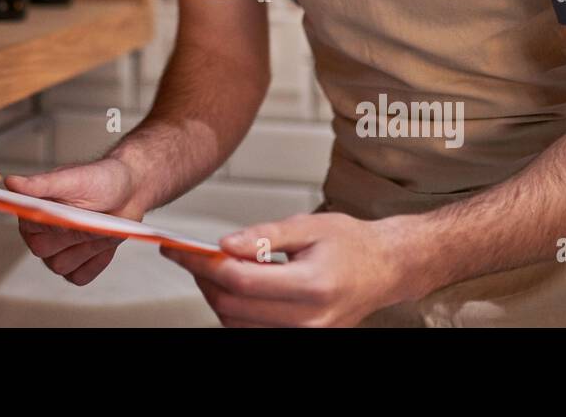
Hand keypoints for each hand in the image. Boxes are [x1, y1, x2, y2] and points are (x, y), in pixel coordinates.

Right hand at [6, 157, 145, 285]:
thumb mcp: (72, 178)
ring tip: (100, 225)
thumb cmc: (100, 179)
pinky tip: (104, 240)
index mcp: (33, 210)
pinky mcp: (76, 265)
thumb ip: (41, 184)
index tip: (69, 214)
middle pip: (44, 252)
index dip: (52, 224)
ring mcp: (58, 252)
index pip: (29, 228)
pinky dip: (95, 261)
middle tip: (92, 217)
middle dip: (73, 235)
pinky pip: (79, 276)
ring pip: (62, 267)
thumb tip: (11, 182)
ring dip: (86, 248)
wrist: (128, 190)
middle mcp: (41, 233)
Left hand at [160, 211, 412, 326]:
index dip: (203, 264)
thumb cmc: (352, 244)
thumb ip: (264, 235)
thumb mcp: (308, 225)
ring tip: (215, 268)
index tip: (180, 249)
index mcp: (312, 284)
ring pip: (238, 325)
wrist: (385, 268)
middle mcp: (310, 319)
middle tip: (193, 255)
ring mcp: (307, 335)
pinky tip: (236, 287)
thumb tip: (225, 244)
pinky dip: (235, 311)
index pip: (241, 280)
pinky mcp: (303, 340)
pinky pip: (253, 332)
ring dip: (216, 297)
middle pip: (234, 307)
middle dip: (204, 280)